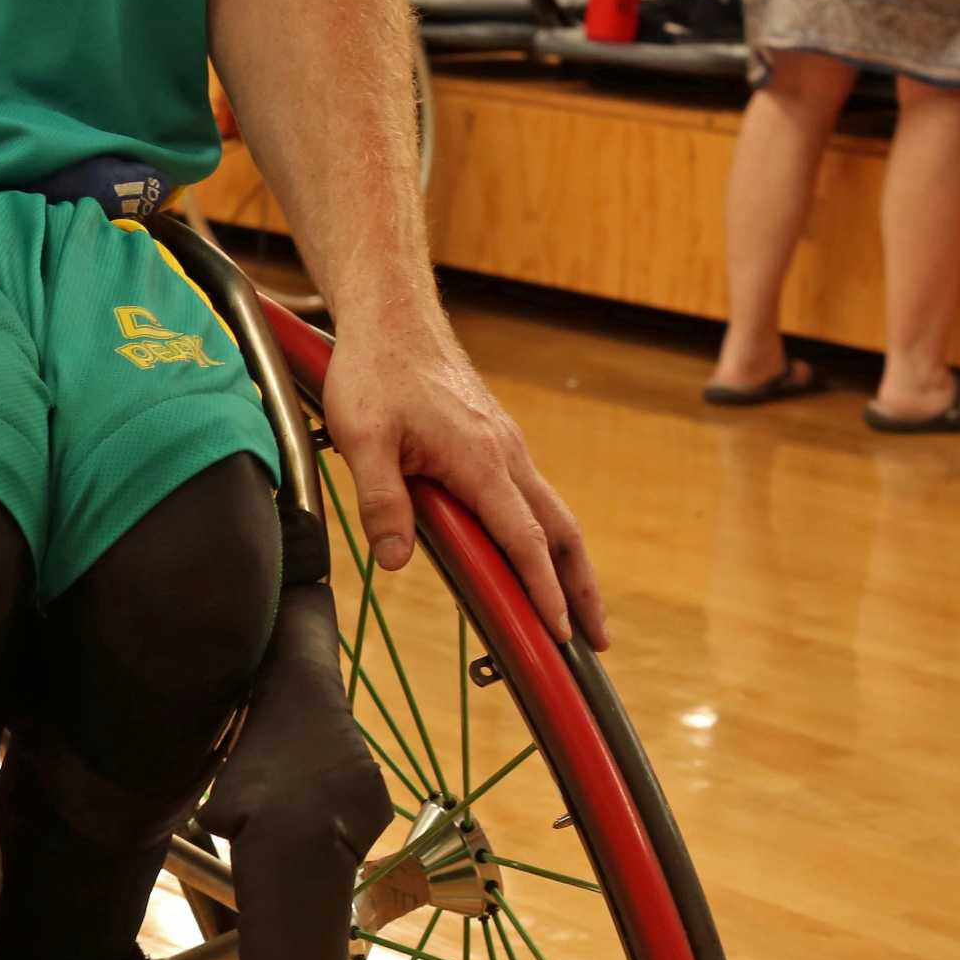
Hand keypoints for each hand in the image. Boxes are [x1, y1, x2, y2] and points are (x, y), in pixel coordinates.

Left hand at [319, 321, 606, 649]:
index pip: (523, 539)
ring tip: (579, 611)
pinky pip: (533, 497)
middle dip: (583, 589)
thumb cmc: (375, 373)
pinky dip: (547, 536)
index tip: (560, 632)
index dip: (542, 590)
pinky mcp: (496, 442)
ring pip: (553, 514)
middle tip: (596, 641)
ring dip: (570, 565)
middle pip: (561, 532)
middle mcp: (506, 455)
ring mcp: (506, 447)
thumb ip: (382, 500)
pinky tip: (537, 557)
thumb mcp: (363, 438)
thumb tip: (397, 560)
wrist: (393, 318)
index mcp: (482, 461)